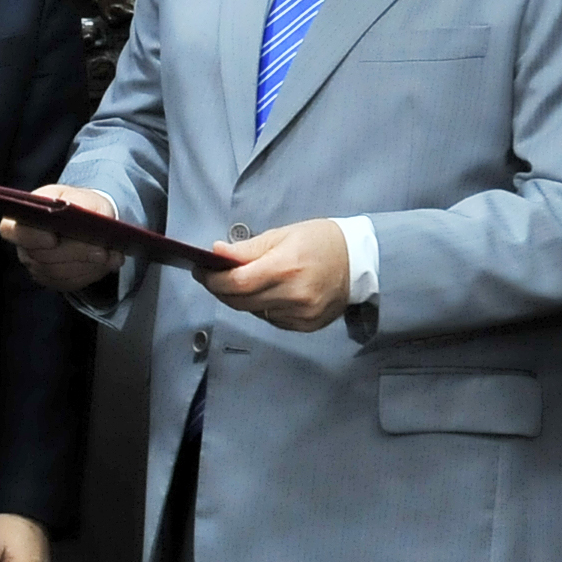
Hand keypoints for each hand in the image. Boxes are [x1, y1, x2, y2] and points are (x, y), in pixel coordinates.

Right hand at [0, 184, 123, 292]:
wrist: (88, 219)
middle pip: (41, 256)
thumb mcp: (83, 197)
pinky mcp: (53, 280)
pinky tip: (107, 264)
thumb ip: (83, 207)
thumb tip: (90, 225)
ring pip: (58, 273)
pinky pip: (70, 282)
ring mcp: (37, 265)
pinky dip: (91, 274)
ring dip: (86, 265)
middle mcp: (25, 245)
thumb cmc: (80, 204)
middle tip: (101, 250)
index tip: (52, 238)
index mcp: (23, 217)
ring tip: (110, 256)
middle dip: (74, 253)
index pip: (11, 230)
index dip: (30, 236)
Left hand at [203, 220, 352, 330]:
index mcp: (286, 267)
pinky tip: (265, 294)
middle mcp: (293, 295)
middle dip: (220, 290)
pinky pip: (271, 320)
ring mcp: (301, 314)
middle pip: (241, 301)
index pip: (237, 282)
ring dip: (240, 299)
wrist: (359, 262)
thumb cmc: (320, 241)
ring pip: (254, 312)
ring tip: (240, 283)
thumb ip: (247, 248)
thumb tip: (216, 253)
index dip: (213, 280)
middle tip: (211, 277)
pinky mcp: (306, 326)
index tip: (201, 271)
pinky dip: (261, 307)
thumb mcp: (283, 235)